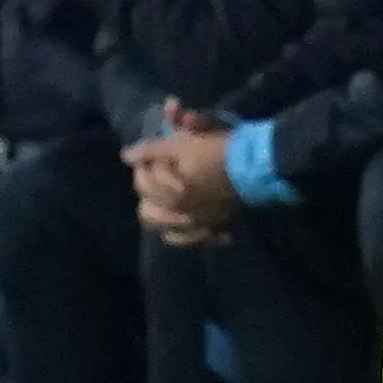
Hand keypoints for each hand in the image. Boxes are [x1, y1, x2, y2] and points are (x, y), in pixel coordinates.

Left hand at [126, 112, 240, 242]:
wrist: (257, 166)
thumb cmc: (221, 151)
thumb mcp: (184, 143)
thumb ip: (152, 149)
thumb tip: (125, 156)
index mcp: (171, 194)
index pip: (142, 182)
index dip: (143, 165)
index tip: (151, 156)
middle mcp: (180, 215)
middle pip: (145, 209)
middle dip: (147, 191)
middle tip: (157, 176)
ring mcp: (195, 225)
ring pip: (161, 227)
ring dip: (157, 213)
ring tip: (164, 199)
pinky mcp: (211, 230)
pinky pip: (185, 240)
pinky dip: (176, 232)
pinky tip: (178, 221)